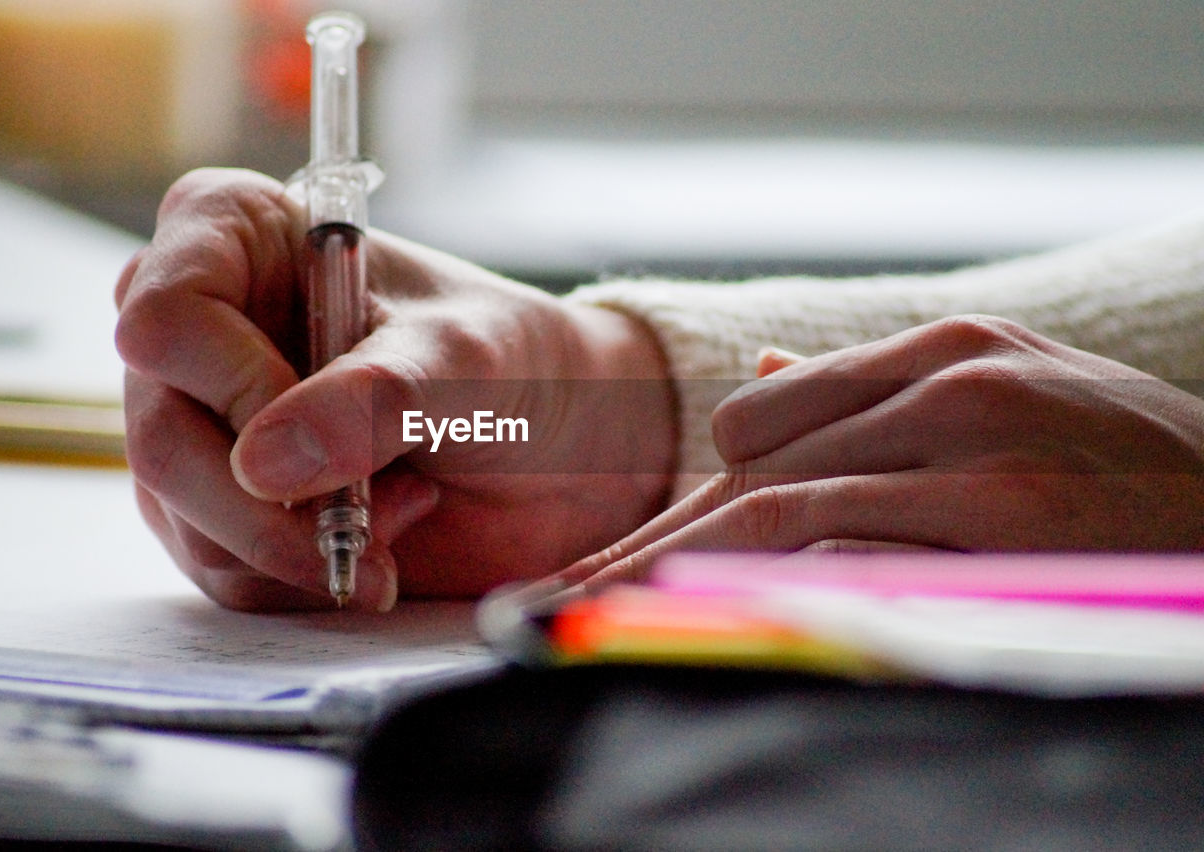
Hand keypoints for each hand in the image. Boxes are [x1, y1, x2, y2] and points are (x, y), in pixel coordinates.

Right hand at [115, 169, 673, 610]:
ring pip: (185, 517)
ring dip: (302, 541)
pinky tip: (381, 538)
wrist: (565, 450)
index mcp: (240, 239)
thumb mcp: (462, 362)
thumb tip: (261, 464)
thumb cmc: (518, 365)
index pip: (163, 314)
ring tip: (402, 504)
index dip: (233, 386)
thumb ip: (372, 399)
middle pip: (162, 434)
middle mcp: (207, 329)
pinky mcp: (231, 504)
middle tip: (372, 515)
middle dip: (270, 503)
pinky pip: (223, 568)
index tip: (317, 429)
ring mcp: (211, 422)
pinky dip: (306, 573)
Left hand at [551, 314, 1203, 589]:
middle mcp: (946, 383)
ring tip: (607, 623)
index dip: (683, 500)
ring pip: (783, 508)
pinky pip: (856, 553)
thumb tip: (770, 375)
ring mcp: (978, 449)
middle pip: (753, 466)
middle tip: (573, 601)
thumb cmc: (1117, 460)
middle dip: (655, 547)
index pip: (762, 424)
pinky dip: (773, 592)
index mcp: (938, 349)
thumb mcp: (1011, 388)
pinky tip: (711, 626)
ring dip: (684, 573)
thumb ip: (883, 387)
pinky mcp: (1008, 517)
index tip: (618, 562)